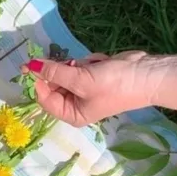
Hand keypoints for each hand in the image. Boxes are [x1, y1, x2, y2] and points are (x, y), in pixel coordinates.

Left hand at [30, 52, 155, 126]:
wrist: (146, 75)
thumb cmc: (113, 84)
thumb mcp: (80, 79)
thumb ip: (54, 72)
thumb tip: (30, 66)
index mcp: (71, 113)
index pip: (43, 98)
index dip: (37, 81)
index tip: (31, 64)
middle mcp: (75, 103)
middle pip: (53, 83)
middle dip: (62, 70)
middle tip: (74, 64)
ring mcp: (83, 88)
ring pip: (66, 70)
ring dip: (78, 64)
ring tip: (93, 67)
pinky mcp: (92, 75)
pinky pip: (79, 64)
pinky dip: (88, 61)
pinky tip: (101, 63)